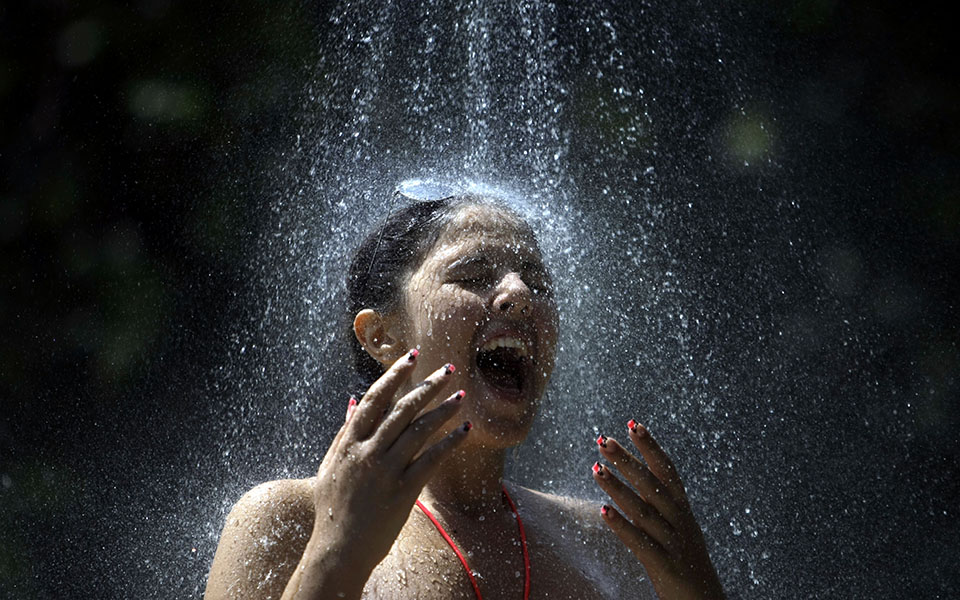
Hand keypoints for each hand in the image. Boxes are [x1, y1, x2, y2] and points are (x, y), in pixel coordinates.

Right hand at [307, 350, 469, 585]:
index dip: (395, 374)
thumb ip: (344, 432)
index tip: (412, 356)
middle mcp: (367, 452)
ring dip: (444, 409)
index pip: (376, 398)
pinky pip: (432, 459)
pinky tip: (465, 428)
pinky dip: (450, 441)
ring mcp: (386, 471)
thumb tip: (354, 401)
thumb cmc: (333, 508)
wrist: (338, 550)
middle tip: (449, 368)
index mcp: (349, 442)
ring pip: (420, 430)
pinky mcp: (403, 490)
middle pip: (403, 409)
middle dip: (428, 385)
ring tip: (461, 394)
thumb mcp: (330, 466)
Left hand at [592, 422, 724, 599]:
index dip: (651, 447)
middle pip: (652, 484)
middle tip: (603, 439)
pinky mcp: (666, 566)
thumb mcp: (678, 528)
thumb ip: (659, 504)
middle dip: (627, 460)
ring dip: (618, 487)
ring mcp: (674, 543)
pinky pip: (641, 543)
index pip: (667, 470)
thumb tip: (635, 476)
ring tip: (595, 468)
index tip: (633, 424)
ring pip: (644, 510)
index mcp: (683, 510)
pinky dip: (622, 526)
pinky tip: (602, 511)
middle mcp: (681, 521)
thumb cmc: (686, 563)